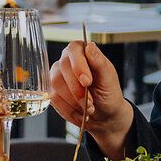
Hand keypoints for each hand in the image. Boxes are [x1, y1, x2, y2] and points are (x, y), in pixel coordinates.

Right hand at [48, 40, 131, 158]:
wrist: (104, 113)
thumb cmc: (108, 92)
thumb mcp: (108, 78)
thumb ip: (99, 62)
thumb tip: (89, 46)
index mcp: (82, 51)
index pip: (73, 50)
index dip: (78, 66)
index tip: (87, 82)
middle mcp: (67, 60)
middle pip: (62, 68)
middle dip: (77, 89)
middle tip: (90, 102)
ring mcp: (57, 75)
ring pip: (56, 84)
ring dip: (73, 100)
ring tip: (88, 108)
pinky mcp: (52, 90)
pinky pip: (54, 98)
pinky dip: (68, 109)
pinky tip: (79, 112)